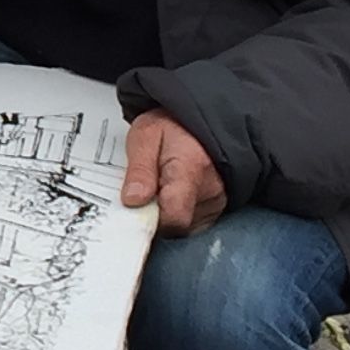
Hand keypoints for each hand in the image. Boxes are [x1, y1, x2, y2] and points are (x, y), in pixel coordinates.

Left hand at [122, 112, 225, 233]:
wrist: (202, 121)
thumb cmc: (173, 126)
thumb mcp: (146, 135)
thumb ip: (140, 169)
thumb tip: (133, 201)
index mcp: (191, 170)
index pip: (174, 216)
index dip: (149, 219)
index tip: (133, 206)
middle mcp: (210, 191)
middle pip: (176, 226)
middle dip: (153, 215)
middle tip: (144, 190)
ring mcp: (216, 203)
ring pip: (182, 229)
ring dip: (164, 214)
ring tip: (159, 187)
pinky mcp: (216, 211)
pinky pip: (191, 225)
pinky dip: (176, 214)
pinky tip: (170, 194)